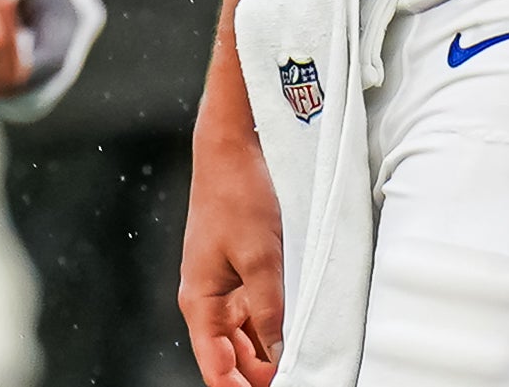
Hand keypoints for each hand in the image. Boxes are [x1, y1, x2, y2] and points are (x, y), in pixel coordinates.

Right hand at [181, 114, 284, 386]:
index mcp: (201, 301)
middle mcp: (212, 299)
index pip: (216, 368)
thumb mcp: (260, 256)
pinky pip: (261, 309)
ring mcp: (229, 285)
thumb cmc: (236, 193)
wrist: (234, 144)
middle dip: (263, 374)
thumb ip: (270, 309)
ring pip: (251, 336)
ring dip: (274, 349)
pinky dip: (280, 321)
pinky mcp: (247, 269)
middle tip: (303, 375)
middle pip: (234, 358)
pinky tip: (303, 324)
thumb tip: (281, 356)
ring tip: (307, 356)